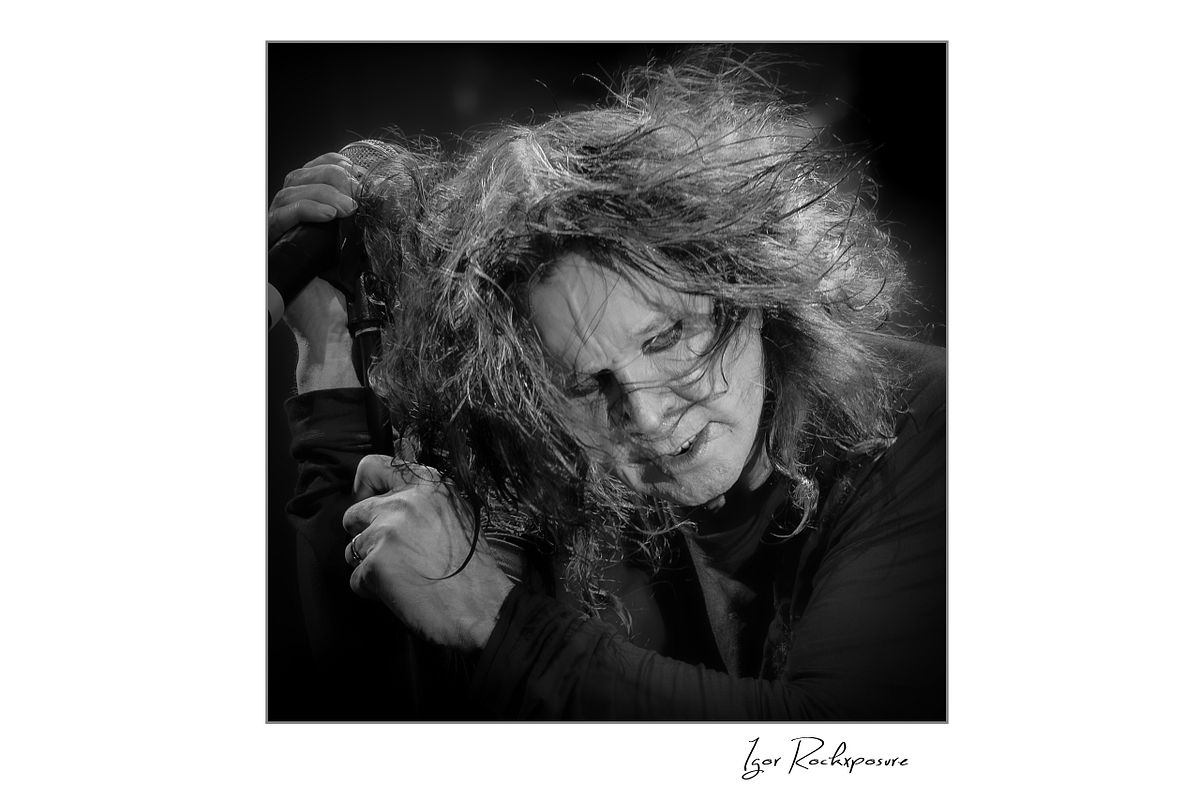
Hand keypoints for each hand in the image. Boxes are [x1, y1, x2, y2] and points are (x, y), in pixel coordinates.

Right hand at [269, 152, 362, 390]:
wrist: (337, 332)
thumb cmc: (352, 296)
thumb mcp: (361, 247)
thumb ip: (362, 219)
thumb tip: (382, 190)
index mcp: (308, 220)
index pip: (308, 175)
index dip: (329, 164)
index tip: (356, 169)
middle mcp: (287, 225)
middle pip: (296, 179)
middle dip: (329, 176)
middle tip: (357, 188)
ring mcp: (276, 236)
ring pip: (288, 193)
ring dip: (324, 193)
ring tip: (351, 207)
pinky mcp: (270, 249)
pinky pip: (283, 215)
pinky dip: (308, 208)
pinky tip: (332, 215)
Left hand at [343, 455, 514, 650]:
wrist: (483, 608)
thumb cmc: (474, 569)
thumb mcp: (458, 514)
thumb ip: (422, 502)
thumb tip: (387, 503)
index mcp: (428, 485)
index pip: (373, 467)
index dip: (364, 487)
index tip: (367, 501)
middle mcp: (404, 502)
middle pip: (355, 512)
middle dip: (366, 535)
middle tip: (393, 555)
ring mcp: (386, 531)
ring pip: (353, 548)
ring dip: (370, 565)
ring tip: (403, 577)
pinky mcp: (374, 564)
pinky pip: (356, 578)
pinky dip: (372, 590)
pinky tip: (402, 593)